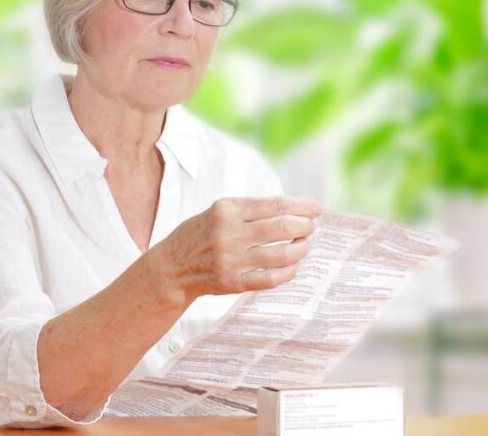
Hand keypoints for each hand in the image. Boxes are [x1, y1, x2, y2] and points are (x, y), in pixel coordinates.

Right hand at [147, 196, 321, 304]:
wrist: (171, 267)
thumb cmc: (200, 234)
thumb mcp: (218, 211)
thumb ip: (250, 210)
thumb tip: (293, 209)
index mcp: (226, 209)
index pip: (275, 205)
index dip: (302, 206)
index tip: (316, 208)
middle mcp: (229, 233)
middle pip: (282, 227)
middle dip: (305, 226)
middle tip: (310, 227)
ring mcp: (231, 260)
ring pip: (282, 255)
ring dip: (301, 249)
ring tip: (303, 245)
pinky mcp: (233, 283)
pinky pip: (271, 279)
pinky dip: (289, 271)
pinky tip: (293, 266)